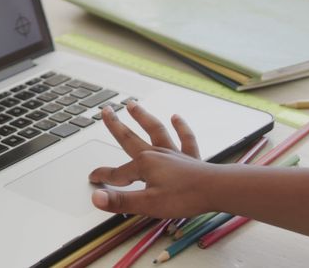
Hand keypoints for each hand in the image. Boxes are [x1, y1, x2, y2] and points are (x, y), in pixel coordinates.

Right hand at [88, 101, 217, 217]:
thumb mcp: (147, 204)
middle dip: (116, 126)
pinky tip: (176, 117)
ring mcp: (173, 153)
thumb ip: (121, 201)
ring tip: (132, 105)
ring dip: (143, 117)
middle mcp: (157, 154)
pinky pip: (184, 139)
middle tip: (105, 112)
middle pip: (131, 138)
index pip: (118, 173)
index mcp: (144, 165)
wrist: (216, 190)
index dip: (103, 177)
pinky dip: (181, 127)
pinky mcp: (189, 157)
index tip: (92, 178)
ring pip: (155, 130)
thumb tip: (96, 197)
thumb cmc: (184, 197)